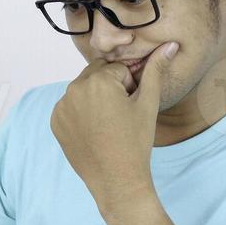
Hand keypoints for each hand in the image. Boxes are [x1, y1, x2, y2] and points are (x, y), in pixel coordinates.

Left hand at [49, 41, 178, 210]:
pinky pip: (71, 106)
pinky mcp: (55, 121)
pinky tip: (94, 131)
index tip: (131, 109)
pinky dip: (81, 113)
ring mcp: (61, 106)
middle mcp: (74, 89)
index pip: (118, 70)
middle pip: (98, 75)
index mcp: (97, 80)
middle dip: (110, 88)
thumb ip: (155, 70)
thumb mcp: (148, 103)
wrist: (116, 180)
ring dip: (95, 98)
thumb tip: (170, 44)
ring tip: (108, 124)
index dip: (130, 87)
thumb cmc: (136, 142)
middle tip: (120, 116)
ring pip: (83, 89)